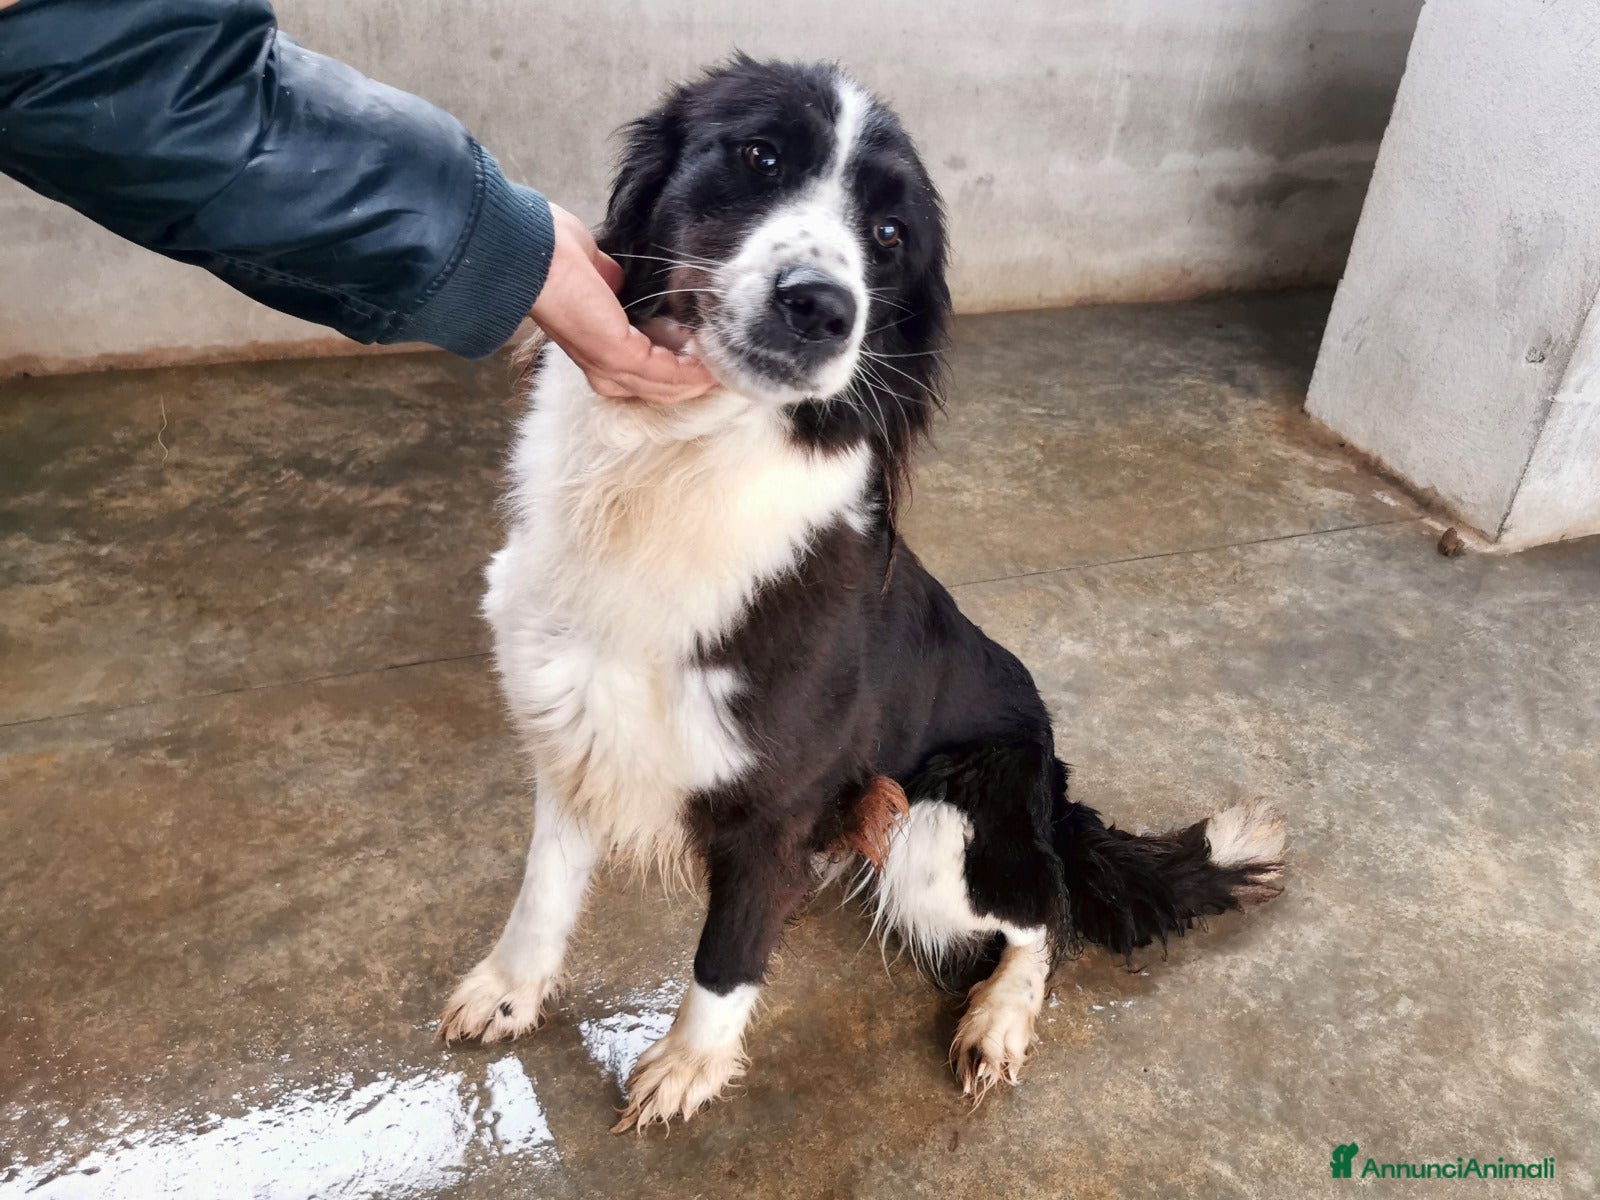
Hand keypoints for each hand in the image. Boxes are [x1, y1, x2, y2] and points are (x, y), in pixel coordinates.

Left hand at [529, 204, 716, 403]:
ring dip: (702, 378)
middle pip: (663, 391)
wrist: (532, 253)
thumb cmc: (554, 254)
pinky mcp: (619, 357)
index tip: (710, 353)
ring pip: (669, 388)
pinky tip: (713, 362)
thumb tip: (616, 281)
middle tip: (730, 363)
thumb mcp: (591, 273)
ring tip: (729, 364)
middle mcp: (604, 371)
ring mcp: (610, 368)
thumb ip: (609, 284)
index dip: (682, 368)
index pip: (648, 375)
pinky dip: (693, 371)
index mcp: (598, 353)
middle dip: (699, 380)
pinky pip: (667, 374)